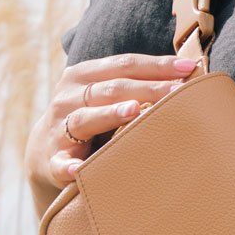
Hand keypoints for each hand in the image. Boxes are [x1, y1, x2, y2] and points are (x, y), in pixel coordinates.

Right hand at [26, 50, 199, 220]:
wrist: (45, 150)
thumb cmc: (90, 116)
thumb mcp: (105, 94)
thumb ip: (135, 84)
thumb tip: (187, 73)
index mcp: (83, 76)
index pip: (124, 65)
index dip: (157, 65)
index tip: (189, 67)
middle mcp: (68, 98)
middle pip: (111, 89)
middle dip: (146, 89)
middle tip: (177, 91)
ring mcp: (58, 128)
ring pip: (85, 119)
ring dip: (109, 115)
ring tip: (133, 112)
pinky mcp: (53, 160)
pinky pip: (61, 163)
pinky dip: (68, 166)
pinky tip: (79, 169)